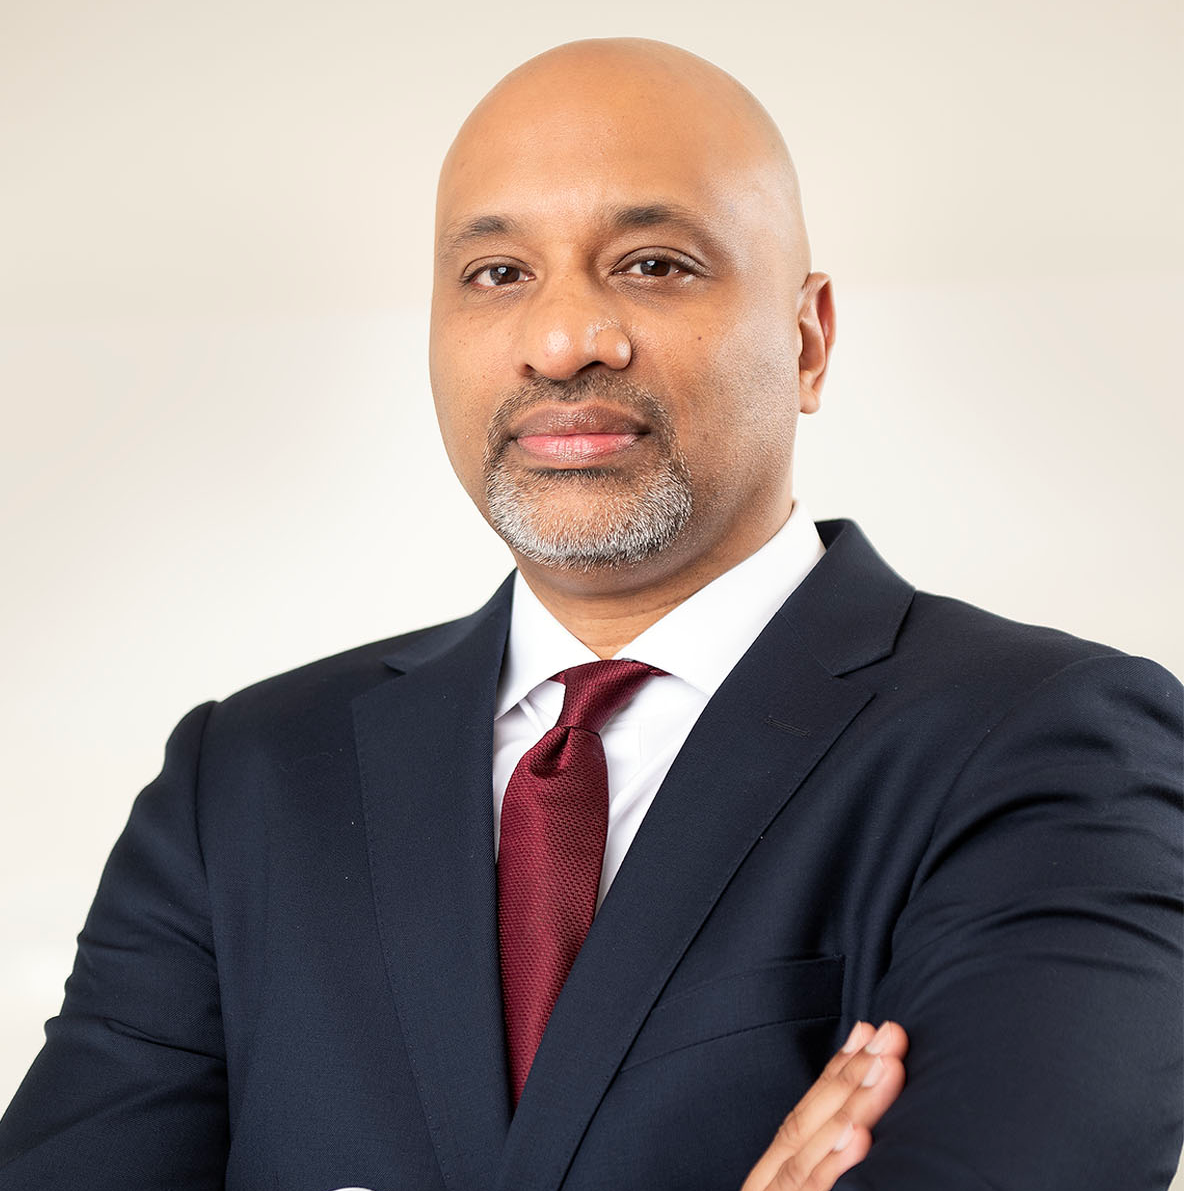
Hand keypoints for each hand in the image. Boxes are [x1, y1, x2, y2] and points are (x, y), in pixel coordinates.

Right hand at [739, 1020, 907, 1190]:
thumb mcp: (799, 1186)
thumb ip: (819, 1161)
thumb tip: (858, 1122)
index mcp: (773, 1171)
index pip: (805, 1111)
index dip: (836, 1069)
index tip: (867, 1031)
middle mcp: (770, 1180)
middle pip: (806, 1118)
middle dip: (850, 1072)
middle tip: (889, 1037)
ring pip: (808, 1143)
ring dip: (849, 1102)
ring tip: (885, 1069)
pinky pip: (809, 1190)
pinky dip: (831, 1161)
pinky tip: (857, 1135)